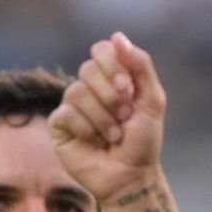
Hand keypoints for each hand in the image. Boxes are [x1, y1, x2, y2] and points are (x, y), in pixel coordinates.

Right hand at [48, 32, 167, 205]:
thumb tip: (117, 36)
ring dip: (103, 117)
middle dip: (112, 96)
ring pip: (77, 91)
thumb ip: (140, 65)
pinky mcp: (58, 125)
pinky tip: (95, 142)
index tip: (129, 90)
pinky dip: (87, 129)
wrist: (131, 175)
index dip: (114, 66)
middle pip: (88, 69)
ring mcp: (71, 105)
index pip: (102, 49)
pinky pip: (66, 113)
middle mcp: (89, 87)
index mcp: (111, 77)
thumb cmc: (143, 140)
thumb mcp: (152, 100)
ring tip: (113, 136)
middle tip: (125, 117)